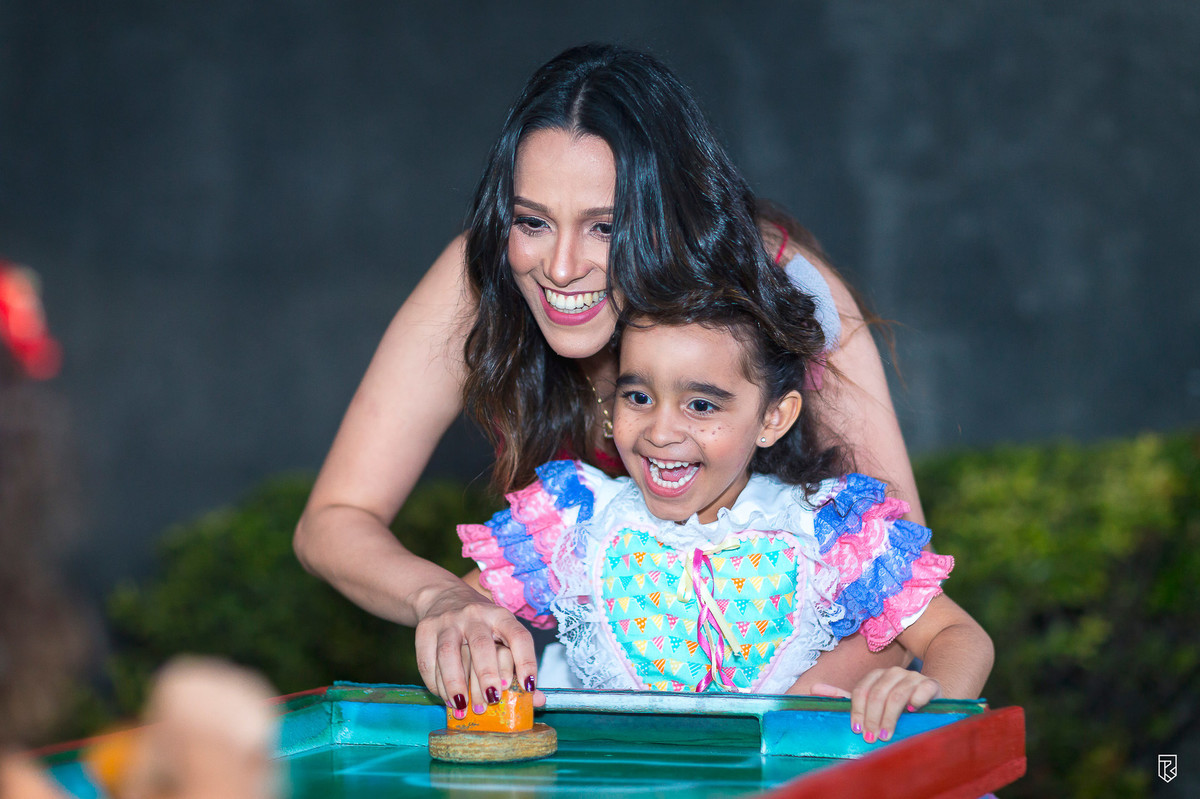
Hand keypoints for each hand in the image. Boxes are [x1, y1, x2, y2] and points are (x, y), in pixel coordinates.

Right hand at [413, 583, 543, 713]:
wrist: (443, 596)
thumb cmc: (481, 627)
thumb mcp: (502, 636)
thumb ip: (518, 667)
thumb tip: (537, 700)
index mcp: (501, 616)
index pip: (519, 636)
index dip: (526, 662)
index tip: (528, 687)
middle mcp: (475, 615)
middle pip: (481, 645)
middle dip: (486, 675)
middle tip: (491, 700)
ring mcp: (448, 621)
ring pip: (449, 652)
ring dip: (455, 683)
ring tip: (462, 706)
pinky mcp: (425, 629)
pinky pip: (428, 660)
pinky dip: (435, 683)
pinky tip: (444, 697)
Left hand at [843, 667, 942, 742]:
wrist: (931, 699)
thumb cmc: (900, 705)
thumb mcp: (877, 702)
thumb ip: (854, 701)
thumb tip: (820, 695)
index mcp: (878, 675)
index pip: (862, 690)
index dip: (857, 711)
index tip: (857, 730)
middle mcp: (894, 672)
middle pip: (878, 694)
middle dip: (872, 718)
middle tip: (871, 738)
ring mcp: (913, 677)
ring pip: (897, 695)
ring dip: (889, 718)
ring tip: (885, 736)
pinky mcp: (931, 684)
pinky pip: (922, 690)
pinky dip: (915, 702)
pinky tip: (912, 713)